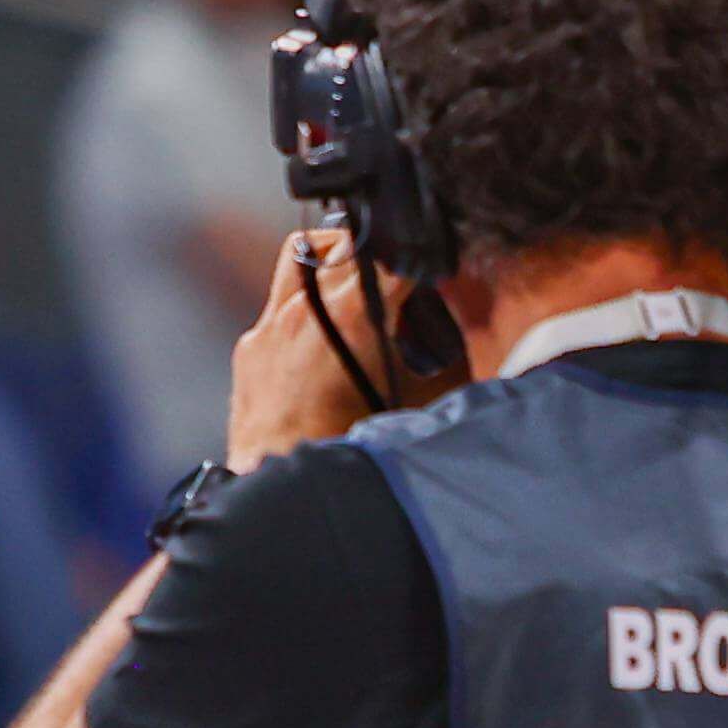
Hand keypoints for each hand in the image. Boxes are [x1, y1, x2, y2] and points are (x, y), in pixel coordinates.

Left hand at [226, 229, 462, 473]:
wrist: (282, 484)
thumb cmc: (351, 448)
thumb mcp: (420, 401)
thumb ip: (449, 360)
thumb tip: (476, 336)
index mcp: (354, 314)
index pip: (397, 254)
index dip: (421, 259)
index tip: (431, 272)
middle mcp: (308, 309)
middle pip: (350, 243)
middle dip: (380, 254)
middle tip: (395, 280)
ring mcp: (272, 324)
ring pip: (302, 253)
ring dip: (331, 256)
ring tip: (351, 281)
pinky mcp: (250, 347)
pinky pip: (277, 305)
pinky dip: (302, 306)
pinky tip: (318, 337)